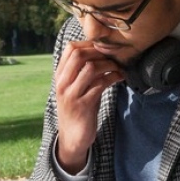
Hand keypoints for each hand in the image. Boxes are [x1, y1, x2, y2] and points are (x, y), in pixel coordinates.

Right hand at [54, 40, 124, 172]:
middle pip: (79, 55)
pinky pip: (99, 85)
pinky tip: (120, 78)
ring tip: (118, 68)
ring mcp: (71, 95)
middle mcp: (62, 84)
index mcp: (60, 76)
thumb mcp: (76, 87)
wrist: (72, 137)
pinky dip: (113, 78)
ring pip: (90, 68)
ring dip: (108, 65)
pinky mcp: (83, 106)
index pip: (70, 49)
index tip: (104, 47)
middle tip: (113, 56)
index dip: (89, 43)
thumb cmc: (78, 109)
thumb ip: (83, 71)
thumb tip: (102, 52)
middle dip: (100, 52)